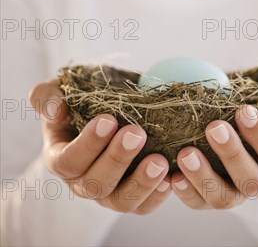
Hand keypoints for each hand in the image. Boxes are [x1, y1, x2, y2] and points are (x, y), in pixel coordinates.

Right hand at [29, 78, 170, 214]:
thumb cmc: (80, 98)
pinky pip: (144, 206)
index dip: (88, 144)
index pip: (69, 160)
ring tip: (160, 161)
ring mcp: (108, 192)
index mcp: (60, 157)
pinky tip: (171, 177)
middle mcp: (82, 181)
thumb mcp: (58, 91)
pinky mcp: (132, 195)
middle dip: (117, 159)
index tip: (109, 120)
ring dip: (141, 182)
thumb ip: (47, 97)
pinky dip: (157, 195)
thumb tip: (55, 111)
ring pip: (121, 201)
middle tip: (137, 133)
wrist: (106, 105)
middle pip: (95, 184)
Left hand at [170, 74, 257, 209]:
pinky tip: (172, 176)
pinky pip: (199, 203)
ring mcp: (236, 192)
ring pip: (224, 198)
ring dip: (204, 177)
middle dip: (232, 155)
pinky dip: (185, 192)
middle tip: (214, 127)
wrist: (242, 116)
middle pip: (252, 182)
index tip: (243, 110)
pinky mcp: (210, 196)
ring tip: (186, 153)